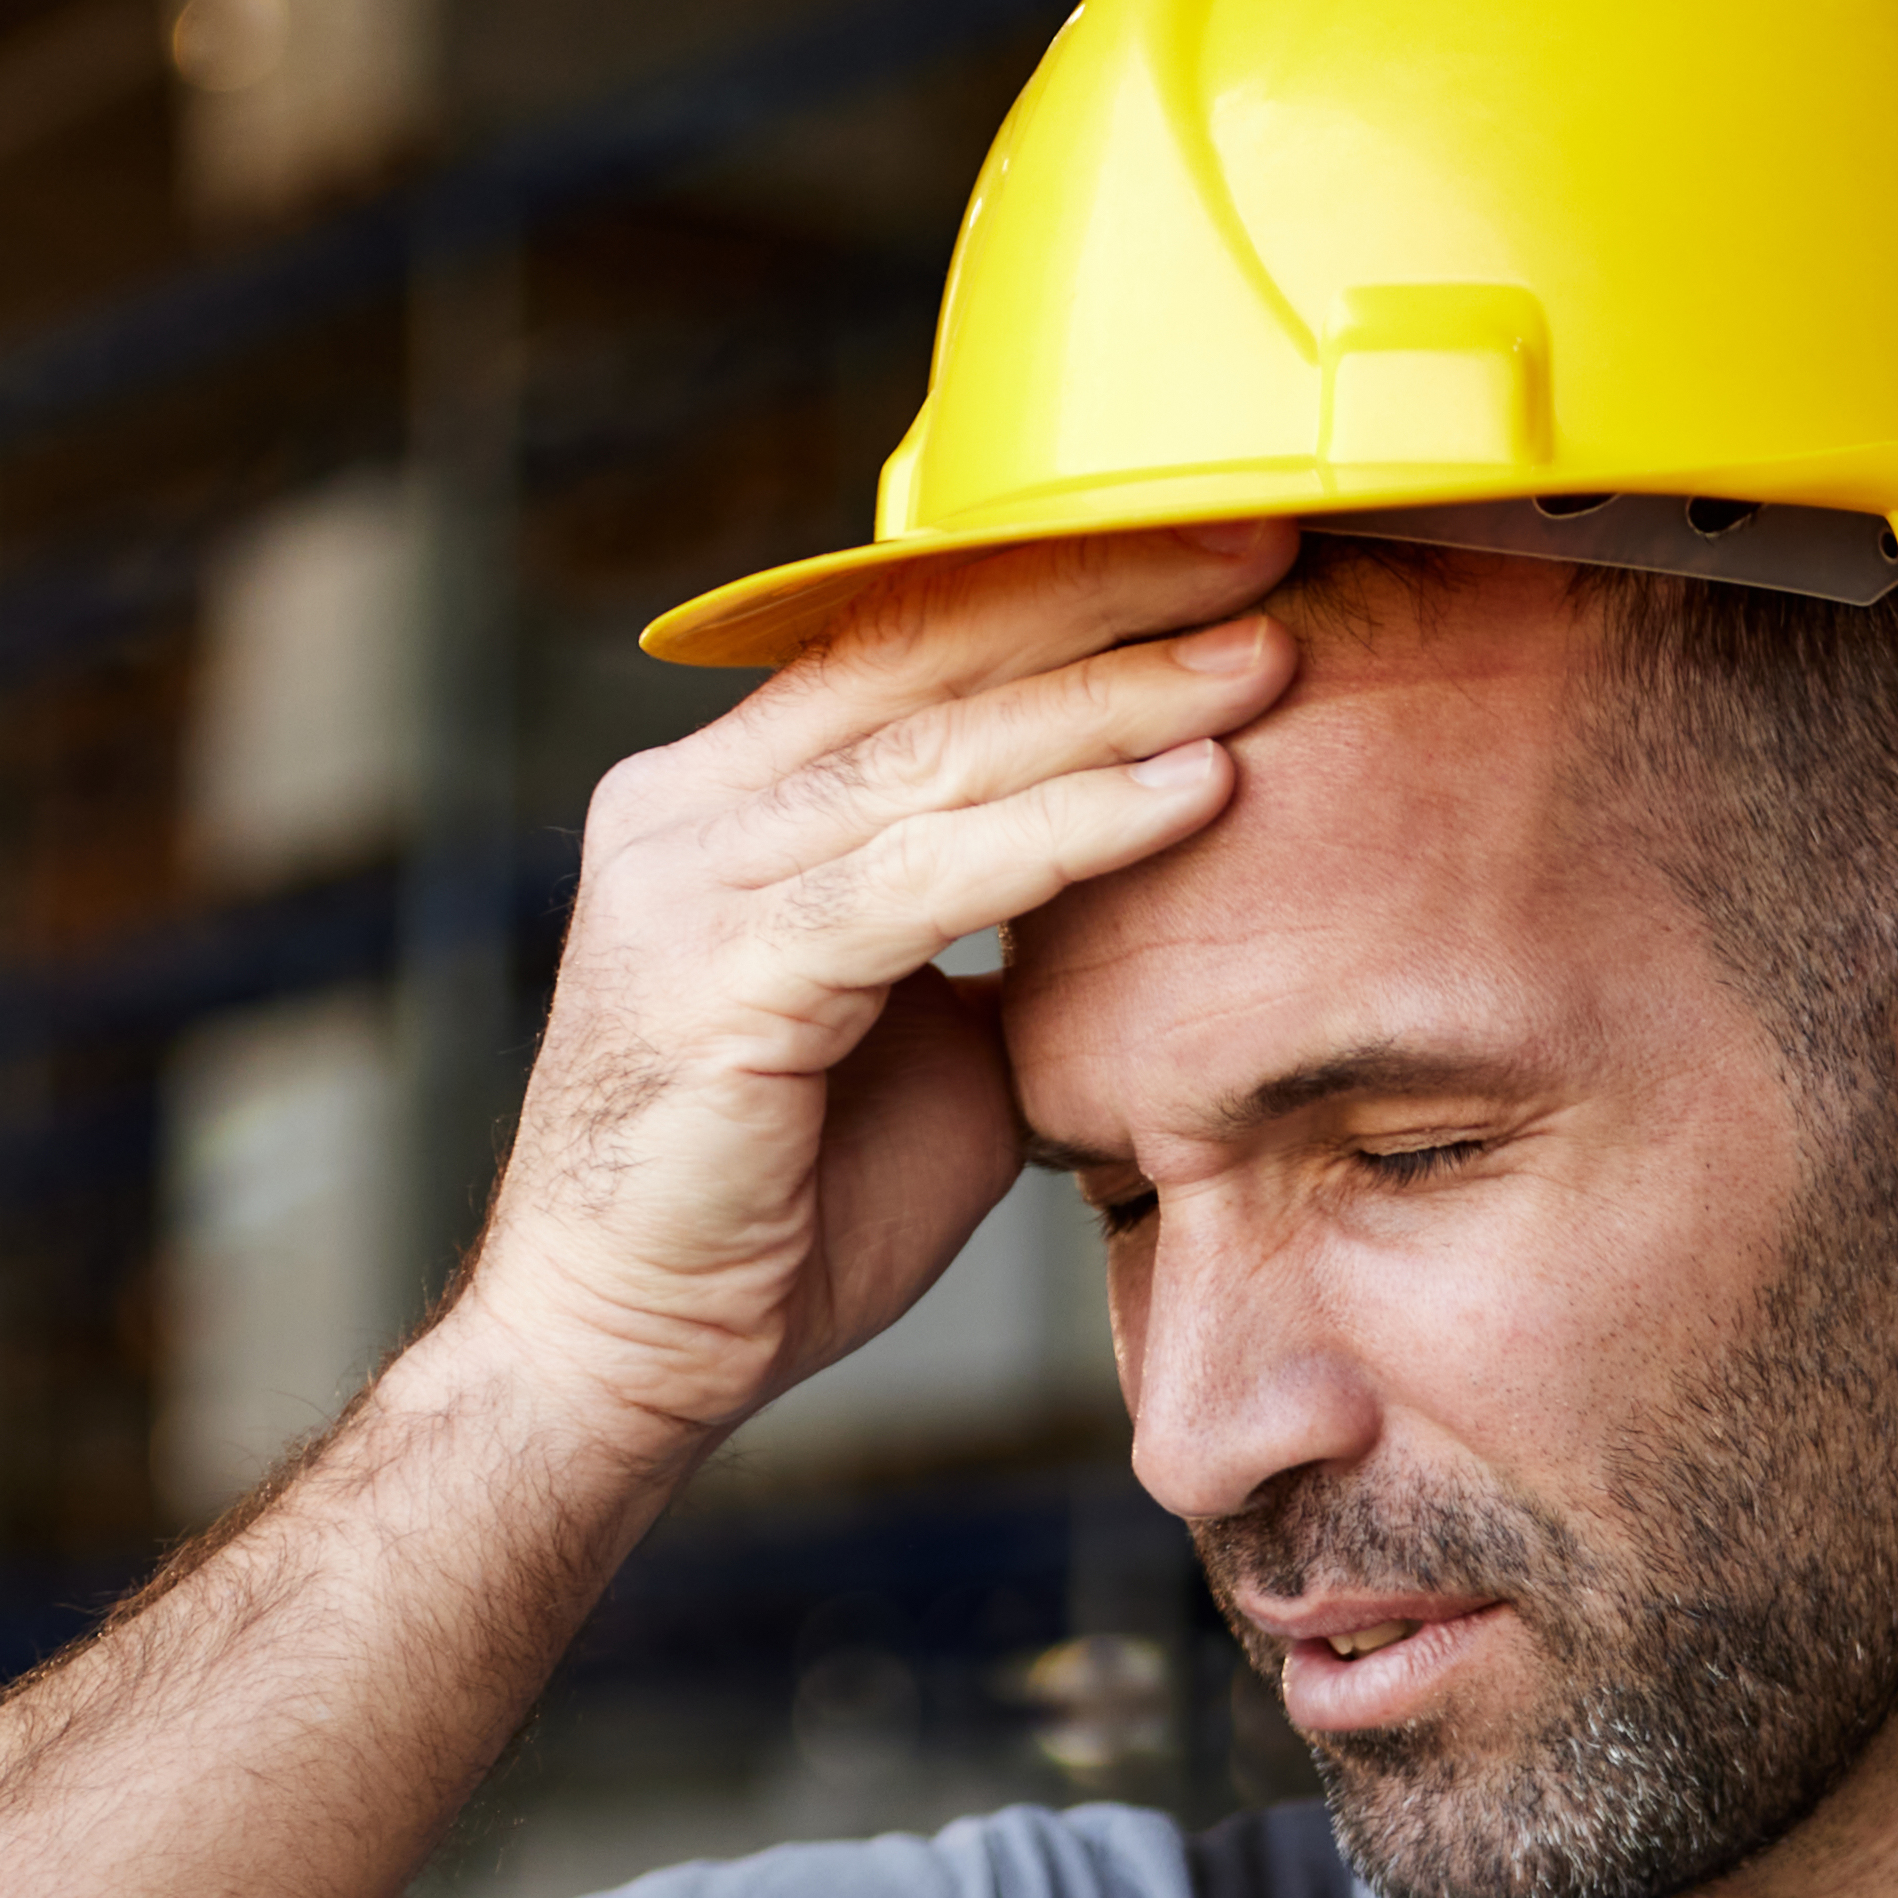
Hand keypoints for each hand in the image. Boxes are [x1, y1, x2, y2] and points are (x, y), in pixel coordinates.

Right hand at [445, 529, 1300, 1465]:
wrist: (631, 1356)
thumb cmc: (780, 1209)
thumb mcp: (918, 1033)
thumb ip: (994, 929)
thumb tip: (1136, 864)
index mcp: (725, 802)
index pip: (907, 647)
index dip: (1063, 588)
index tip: (1218, 547)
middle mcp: (690, 809)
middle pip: (926, 658)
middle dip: (1107, 596)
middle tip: (1266, 541)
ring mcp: (691, 881)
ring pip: (941, 751)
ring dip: (1119, 698)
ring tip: (1267, 656)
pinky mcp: (722, 974)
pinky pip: (930, 875)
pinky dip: (1073, 827)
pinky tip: (1193, 791)